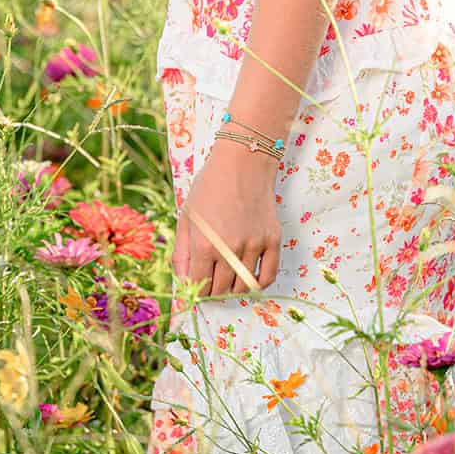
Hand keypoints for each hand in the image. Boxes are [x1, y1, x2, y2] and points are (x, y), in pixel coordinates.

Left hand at [172, 143, 281, 297]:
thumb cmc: (210, 186)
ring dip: (233, 288)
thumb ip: (182, 253)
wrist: (243, 162)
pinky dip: (258, 284)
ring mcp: (254, 246)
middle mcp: (230, 250)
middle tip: (211, 281)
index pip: (199, 286)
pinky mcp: (272, 241)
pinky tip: (249, 277)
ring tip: (228, 278)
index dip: (195, 291)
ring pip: (243, 287)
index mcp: (205, 245)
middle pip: (221, 290)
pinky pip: (268, 277)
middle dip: (213, 291)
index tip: (196, 287)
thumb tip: (184, 283)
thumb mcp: (186, 217)